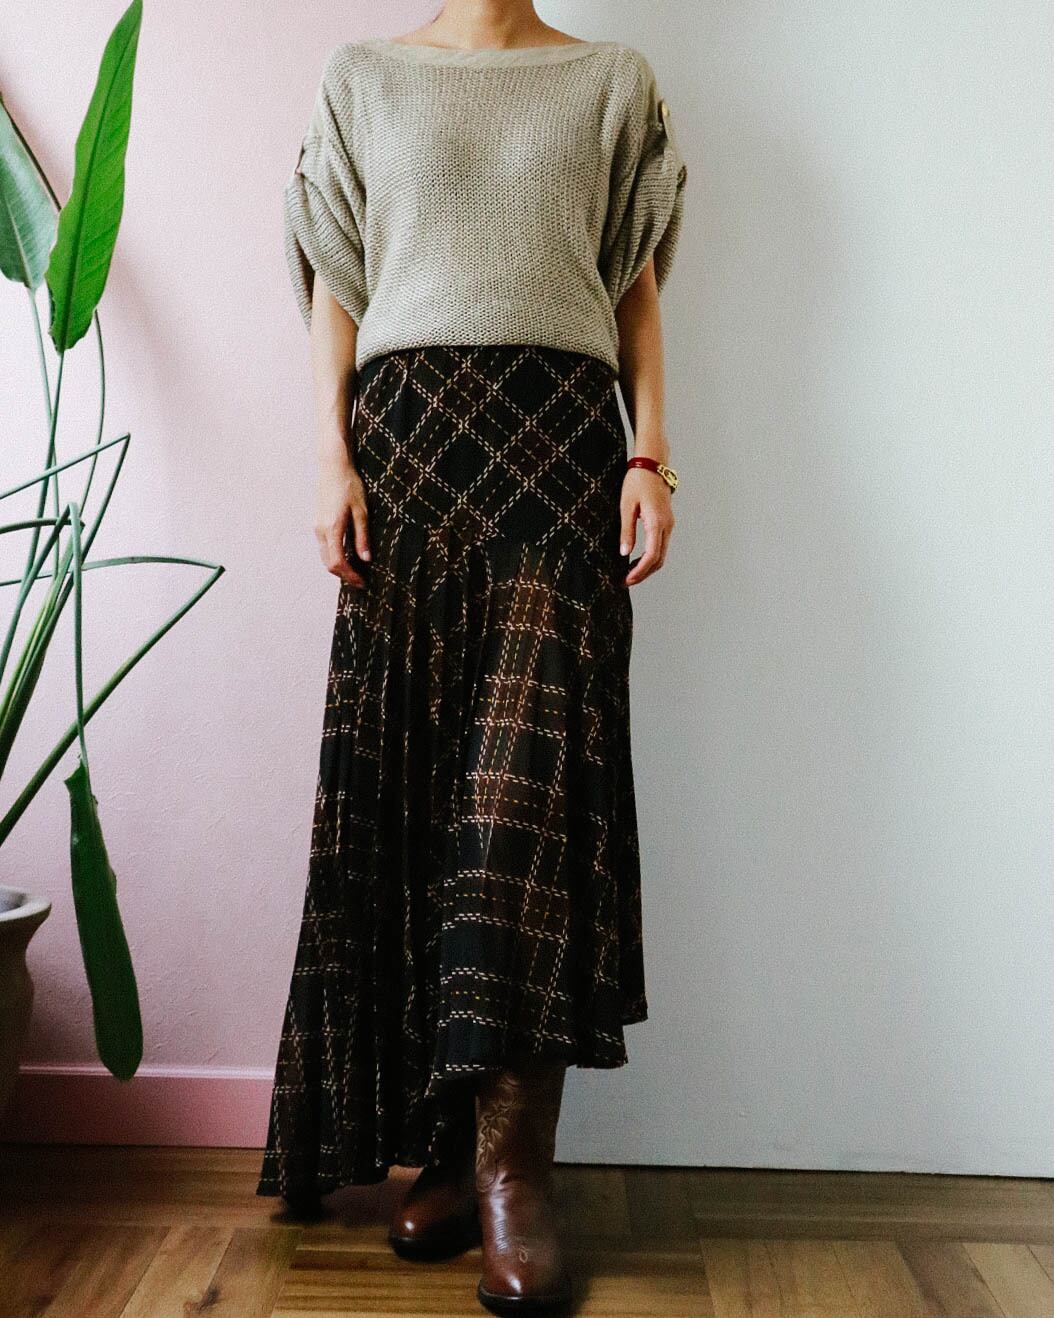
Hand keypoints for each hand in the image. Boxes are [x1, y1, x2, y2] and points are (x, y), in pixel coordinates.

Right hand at [315, 460, 370, 587]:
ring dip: (339, 567)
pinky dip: (335, 556)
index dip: (350, 576)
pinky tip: (348, 556)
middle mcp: (320, 530)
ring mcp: (317, 526)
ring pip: (325, 556)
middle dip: (344, 575)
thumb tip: (366, 559)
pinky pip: (324, 547)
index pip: (338, 562)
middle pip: (329, 563)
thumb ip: (363, 537)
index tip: (363, 582)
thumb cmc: (349, 485)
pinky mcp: (318, 523)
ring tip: (356, 571)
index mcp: (332, 528)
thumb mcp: (362, 511)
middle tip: (361, 581)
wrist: (332, 467)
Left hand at [620, 467, 673, 585]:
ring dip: (647, 567)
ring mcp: (668, 524)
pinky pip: (661, 545)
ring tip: (629, 573)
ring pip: (661, 554)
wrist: (652, 463)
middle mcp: (666, 526)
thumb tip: (624, 553)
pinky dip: (650, 557)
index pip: (652, 555)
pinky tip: (636, 559)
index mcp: (657, 522)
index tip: (627, 580)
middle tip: (625, 581)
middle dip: (643, 574)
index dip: (640, 571)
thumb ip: (626, 531)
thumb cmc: (637, 480)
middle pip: (659, 559)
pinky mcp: (666, 522)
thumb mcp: (626, 506)